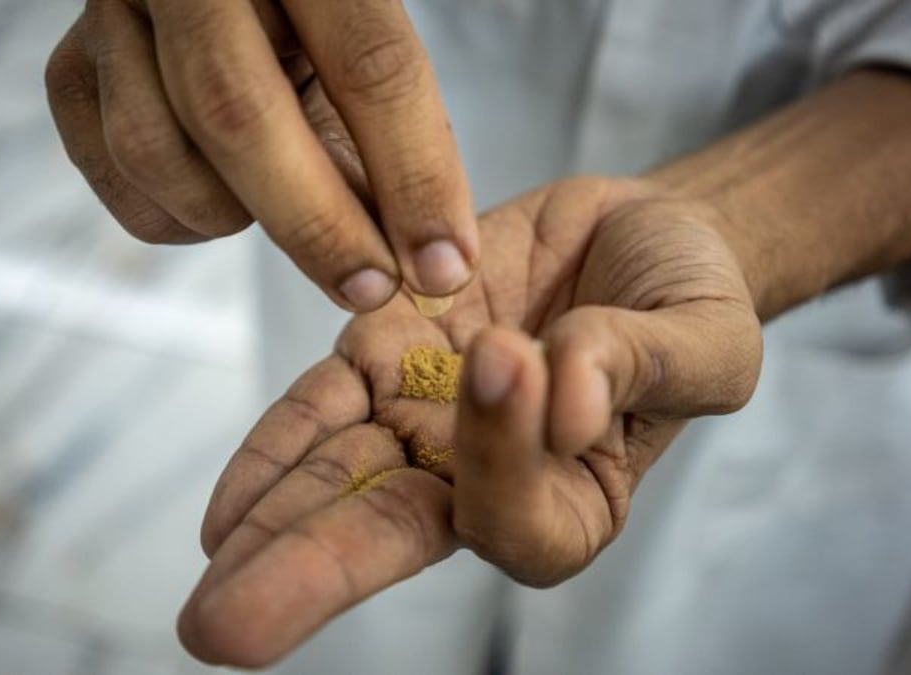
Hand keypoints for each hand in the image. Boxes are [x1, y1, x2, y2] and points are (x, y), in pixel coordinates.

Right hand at [45, 0, 478, 311]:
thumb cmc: (308, 26)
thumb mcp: (359, 52)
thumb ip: (387, 140)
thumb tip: (427, 264)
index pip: (368, 62)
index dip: (413, 176)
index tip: (444, 268)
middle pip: (239, 111)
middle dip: (315, 225)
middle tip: (370, 289)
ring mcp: (113, 12)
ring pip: (157, 150)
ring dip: (232, 215)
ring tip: (282, 209)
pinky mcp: (69, 68)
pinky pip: (118, 178)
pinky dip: (180, 217)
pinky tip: (221, 197)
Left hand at [178, 177, 762, 666]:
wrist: (631, 234)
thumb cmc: (684, 299)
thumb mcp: (703, 335)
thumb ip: (641, 367)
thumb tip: (559, 400)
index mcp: (572, 500)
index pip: (519, 519)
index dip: (502, 456)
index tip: (516, 358)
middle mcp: (483, 478)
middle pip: (393, 537)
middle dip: (309, 579)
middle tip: (226, 632)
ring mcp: (425, 419)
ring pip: (338, 480)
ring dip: (267, 527)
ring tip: (206, 573)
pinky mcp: (386, 352)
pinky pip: (320, 406)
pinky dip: (275, 449)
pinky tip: (223, 514)